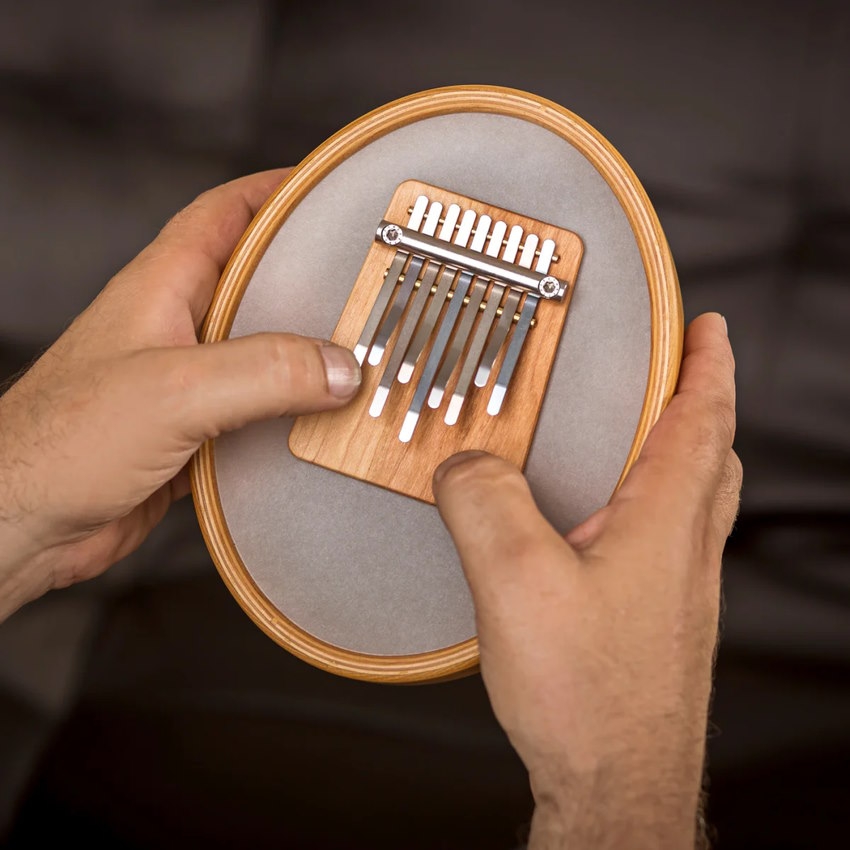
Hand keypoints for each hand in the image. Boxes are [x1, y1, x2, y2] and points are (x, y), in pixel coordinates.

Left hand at [0, 171, 360, 620]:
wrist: (24, 522)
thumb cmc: (64, 442)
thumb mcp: (175, 391)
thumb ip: (265, 372)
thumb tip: (342, 368)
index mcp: (162, 289)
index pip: (224, 214)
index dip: (274, 192)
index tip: (328, 189)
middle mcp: (176, 329)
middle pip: (254, 285)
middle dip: (308, 280)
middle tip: (364, 284)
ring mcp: (185, 383)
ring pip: (260, 354)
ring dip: (305, 358)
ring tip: (360, 359)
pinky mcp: (192, 433)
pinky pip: (255, 412)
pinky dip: (290, 416)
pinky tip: (320, 428)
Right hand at [433, 313, 740, 848]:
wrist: (617, 787)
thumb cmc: (588, 697)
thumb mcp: (517, 581)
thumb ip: (485, 503)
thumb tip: (464, 462)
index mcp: (664, 522)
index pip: (702, 420)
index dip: (708, 365)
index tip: (710, 327)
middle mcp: (684, 552)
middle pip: (712, 455)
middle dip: (704, 402)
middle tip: (685, 373)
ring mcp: (678, 590)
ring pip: (696, 499)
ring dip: (683, 452)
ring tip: (647, 435)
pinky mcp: (659, 622)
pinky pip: (666, 539)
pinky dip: (652, 504)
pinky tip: (606, 528)